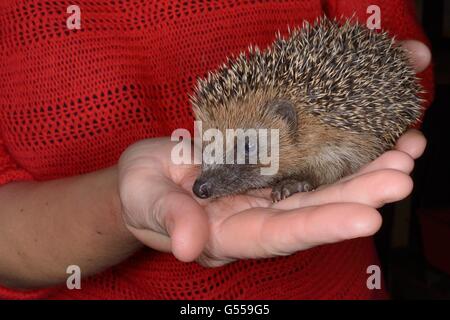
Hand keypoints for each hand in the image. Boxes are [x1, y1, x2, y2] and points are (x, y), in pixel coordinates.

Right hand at [117, 40, 429, 266]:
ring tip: (404, 152)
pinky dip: (340, 152)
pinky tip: (372, 139)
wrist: (149, 175)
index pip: (279, 235)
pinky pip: (308, 162)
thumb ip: (170, 218)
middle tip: (401, 174)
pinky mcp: (268, 169)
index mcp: (229, 233)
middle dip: (359, 196)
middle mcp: (257, 217)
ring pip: (319, 187)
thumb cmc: (142, 191)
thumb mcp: (147, 200)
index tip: (366, 216)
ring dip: (362, 173)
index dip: (320, 227)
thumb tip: (188, 245)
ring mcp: (266, 193)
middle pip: (312, 211)